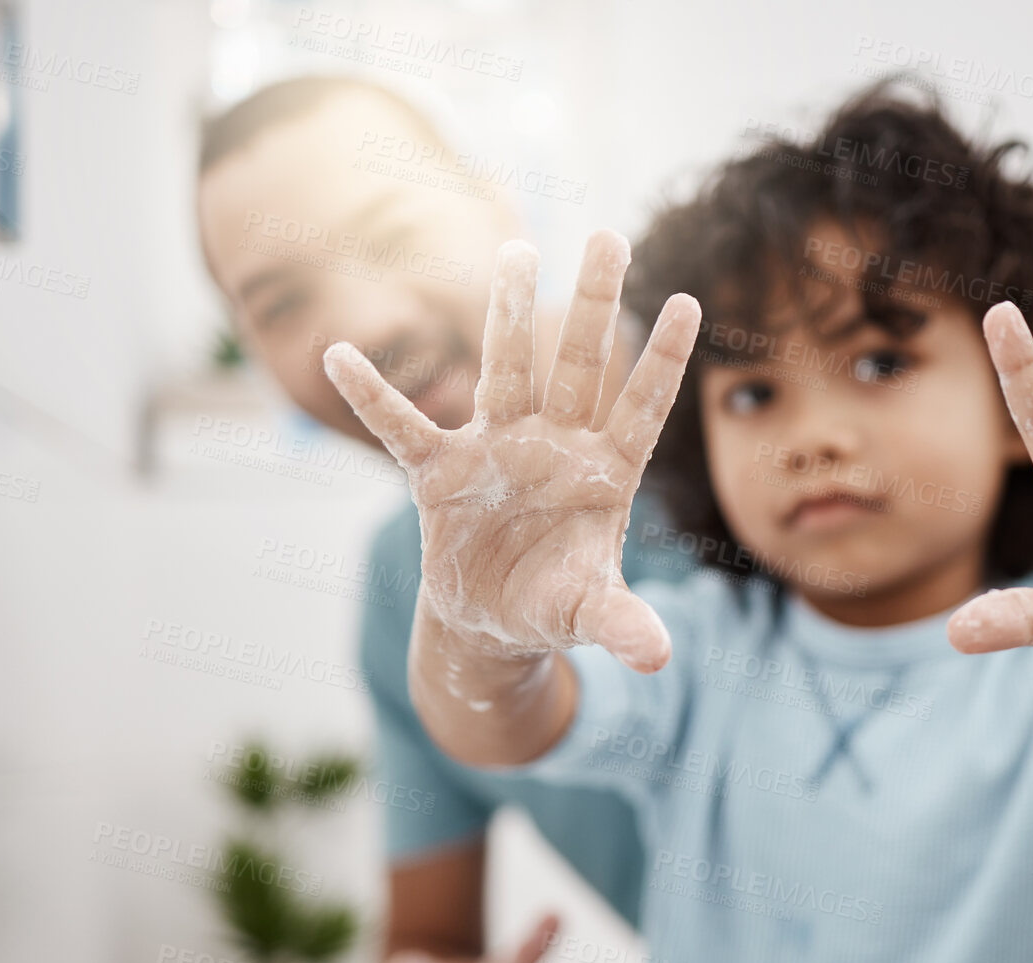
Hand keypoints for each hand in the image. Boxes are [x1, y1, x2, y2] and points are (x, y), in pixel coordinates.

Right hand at [322, 231, 700, 672]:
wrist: (492, 619)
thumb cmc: (554, 604)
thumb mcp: (589, 615)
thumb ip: (622, 623)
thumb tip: (658, 656)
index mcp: (604, 474)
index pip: (641, 408)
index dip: (662, 360)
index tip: (691, 301)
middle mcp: (555, 447)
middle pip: (578, 365)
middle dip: (593, 304)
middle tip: (609, 236)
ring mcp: (498, 451)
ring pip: (506, 372)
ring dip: (509, 315)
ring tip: (517, 250)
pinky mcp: (441, 473)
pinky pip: (403, 429)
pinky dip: (374, 397)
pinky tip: (341, 357)